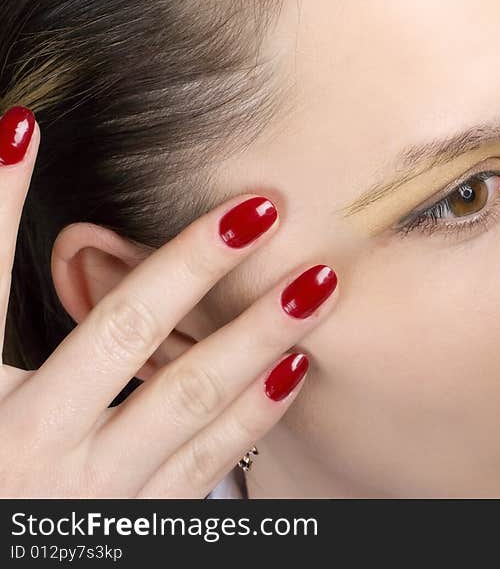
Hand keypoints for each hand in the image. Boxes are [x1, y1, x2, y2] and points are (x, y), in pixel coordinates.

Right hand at [0, 106, 337, 496]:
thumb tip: (24, 207)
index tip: (30, 128)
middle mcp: (32, 451)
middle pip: (121, 335)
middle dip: (191, 266)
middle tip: (261, 210)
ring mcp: (95, 495)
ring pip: (187, 400)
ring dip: (257, 336)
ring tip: (315, 284)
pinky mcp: (139, 526)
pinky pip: (209, 463)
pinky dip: (255, 413)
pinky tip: (297, 367)